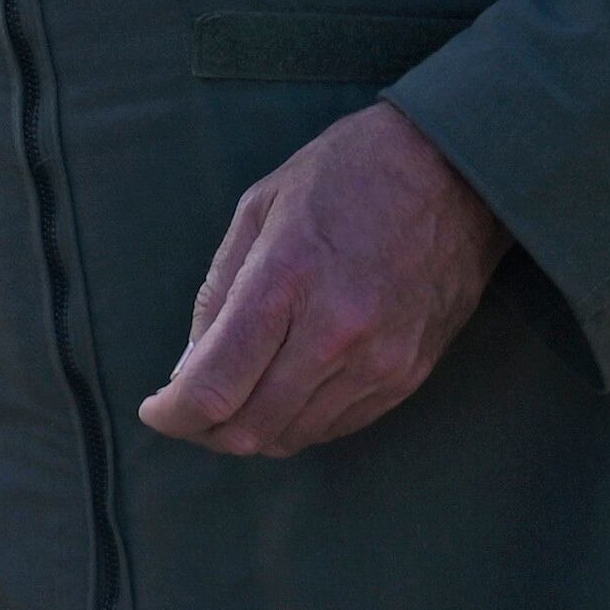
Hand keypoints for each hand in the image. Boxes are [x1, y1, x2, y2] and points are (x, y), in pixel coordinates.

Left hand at [136, 101, 510, 458]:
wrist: (453, 173)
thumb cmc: (345, 176)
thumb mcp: (258, 210)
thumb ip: (217, 295)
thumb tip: (187, 369)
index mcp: (285, 282)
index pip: (214, 388)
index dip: (173, 414)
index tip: (157, 410)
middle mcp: (335, 334)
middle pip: (249, 428)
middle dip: (203, 431)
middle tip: (186, 411)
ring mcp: (379, 362)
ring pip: (293, 436)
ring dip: (250, 431)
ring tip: (231, 401)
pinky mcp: (409, 375)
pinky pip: (337, 426)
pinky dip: (297, 422)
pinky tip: (282, 393)